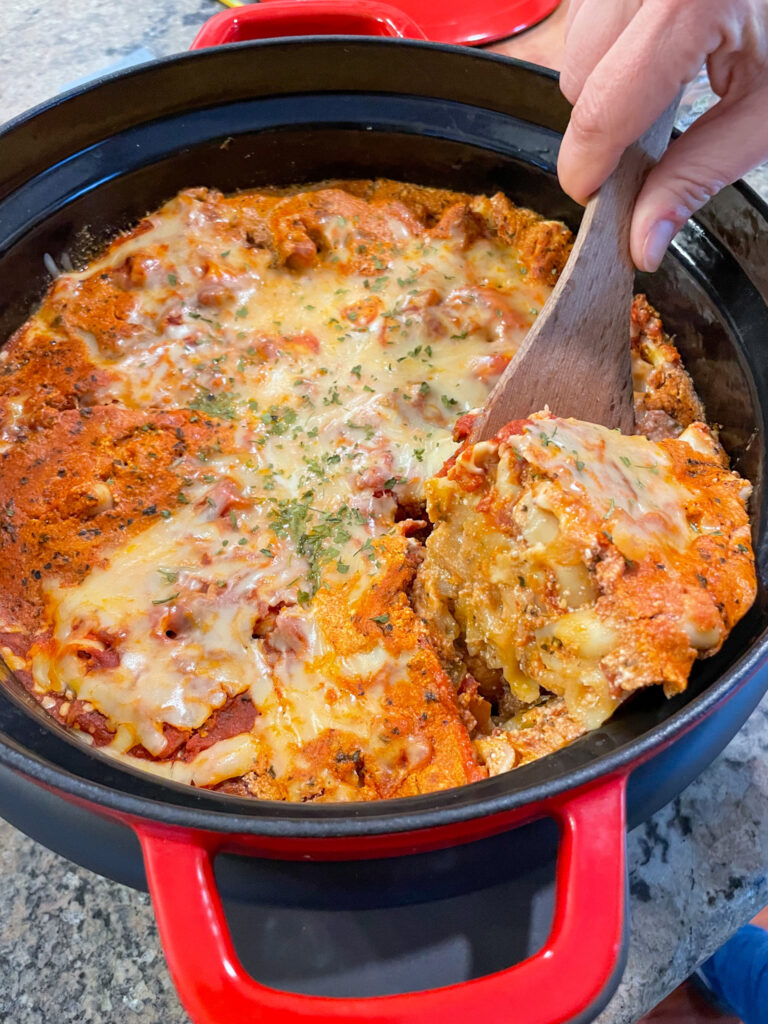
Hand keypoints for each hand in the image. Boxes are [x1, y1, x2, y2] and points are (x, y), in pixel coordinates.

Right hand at [557, 0, 767, 270]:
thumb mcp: (764, 109)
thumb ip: (699, 173)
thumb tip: (643, 238)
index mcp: (686, 5)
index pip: (602, 108)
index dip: (588, 165)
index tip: (592, 195)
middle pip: (577, 79)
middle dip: (607, 114)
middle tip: (661, 119)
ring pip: (573, 45)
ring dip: (605, 74)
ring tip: (666, 69)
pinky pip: (584, 13)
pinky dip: (611, 40)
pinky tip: (656, 40)